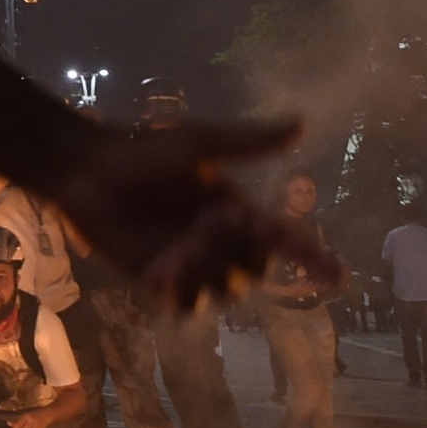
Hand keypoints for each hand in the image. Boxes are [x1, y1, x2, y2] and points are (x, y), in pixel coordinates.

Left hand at [53, 116, 305, 311]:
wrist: (87, 170)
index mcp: (234, 209)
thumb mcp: (198, 141)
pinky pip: (187, 304)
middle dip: (240, 254)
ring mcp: (189, 262)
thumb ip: (249, 141)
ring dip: (212, 272)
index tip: (339, 277)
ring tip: (181, 246)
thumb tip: (302, 124)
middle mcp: (217, 239)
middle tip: (205, 225)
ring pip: (225, 290)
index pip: (283, 238)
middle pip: (255, 270)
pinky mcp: (158, 279)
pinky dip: (185, 292)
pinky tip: (165, 267)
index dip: (311, 258)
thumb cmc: (141, 150)